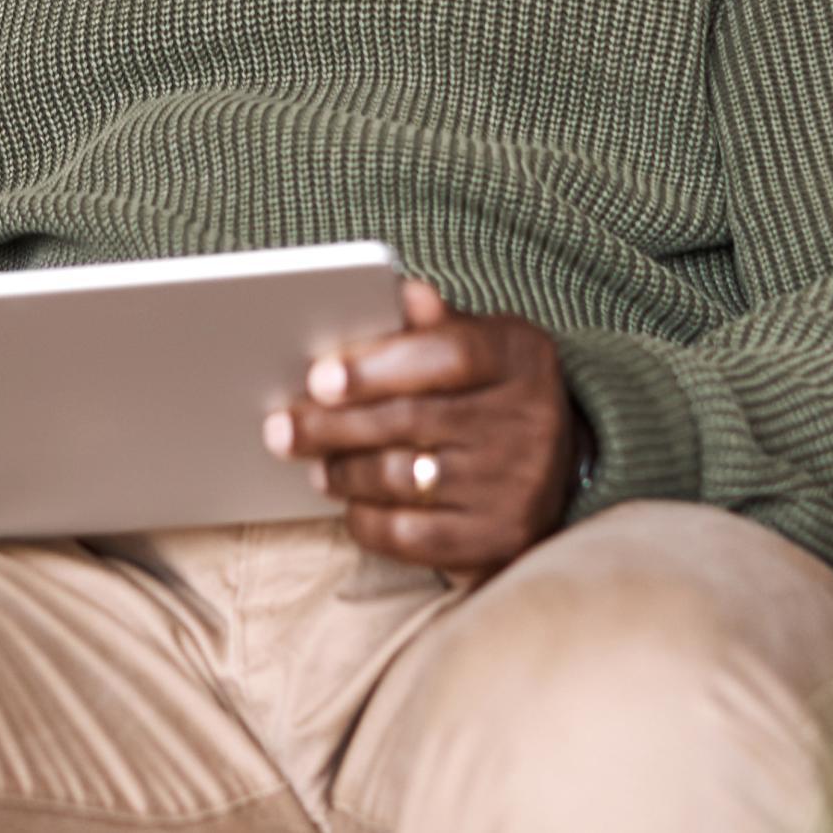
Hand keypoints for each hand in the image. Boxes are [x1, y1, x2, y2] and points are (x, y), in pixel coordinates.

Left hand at [264, 279, 584, 574]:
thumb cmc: (487, 392)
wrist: (552, 471)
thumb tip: (402, 293)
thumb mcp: (476, 344)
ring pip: (403, 478)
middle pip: (411, 420)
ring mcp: (518, 486)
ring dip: (343, 472)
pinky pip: (412, 535)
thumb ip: (431, 324)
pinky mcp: (499, 540)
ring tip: (313, 463)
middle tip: (279, 428)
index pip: (448, 354)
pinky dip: (366, 518)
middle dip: (332, 425)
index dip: (378, 366)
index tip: (318, 378)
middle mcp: (529, 420)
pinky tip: (349, 503)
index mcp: (520, 357)